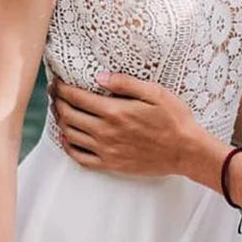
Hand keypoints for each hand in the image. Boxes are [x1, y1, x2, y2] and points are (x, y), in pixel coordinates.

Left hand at [50, 73, 204, 176]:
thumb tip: (99, 76)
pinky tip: (68, 138)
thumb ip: (126, 83)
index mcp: (115, 111)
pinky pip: (81, 158)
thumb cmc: (174, 119)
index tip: (57, 82)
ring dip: (61, 121)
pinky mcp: (111, 164)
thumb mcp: (155, 93)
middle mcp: (106, 132)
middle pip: (69, 116)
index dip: (63, 88)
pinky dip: (69, 147)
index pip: (77, 98)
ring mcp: (107, 150)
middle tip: (55, 93)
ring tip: (60, 111)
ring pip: (71, 135)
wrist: (186, 151)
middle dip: (58, 102)